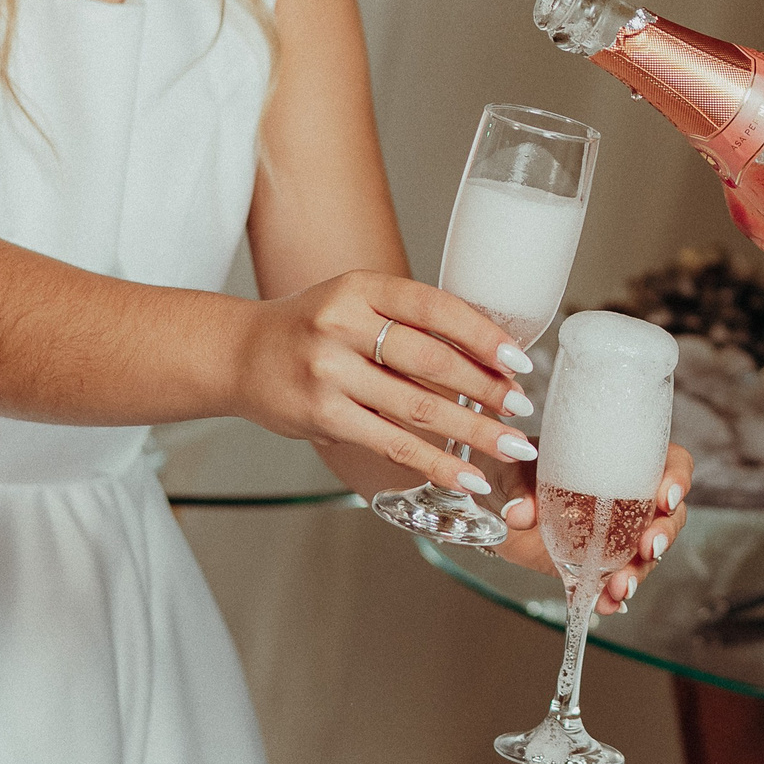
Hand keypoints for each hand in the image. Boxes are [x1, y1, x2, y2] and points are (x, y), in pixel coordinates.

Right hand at [233, 268, 536, 498]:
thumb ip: (408, 323)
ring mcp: (329, 373)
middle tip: (523, 408)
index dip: (482, 334)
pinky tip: (467, 476)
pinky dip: (436, 463)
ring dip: (472, 430)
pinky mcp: (323, 416)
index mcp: (361, 287)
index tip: (519, 360)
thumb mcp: (356, 302)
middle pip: (430, 360)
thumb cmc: (312, 328)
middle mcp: (342, 325)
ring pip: (417, 407)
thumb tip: (488, 358)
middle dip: (486, 388)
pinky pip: (391, 444)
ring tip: (510, 444)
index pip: (435, 307)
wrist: (240, 354)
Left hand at [492, 444, 694, 614]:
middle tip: (650, 547)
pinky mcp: (600, 563)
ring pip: (647, 553)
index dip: (678, 478)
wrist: (499, 505)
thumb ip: (522, 488)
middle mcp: (630, 497)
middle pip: (668, 514)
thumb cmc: (520, 471)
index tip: (667, 496)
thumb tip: (519, 512)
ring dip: (640, 571)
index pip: (669, 462)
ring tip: (621, 587)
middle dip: (665, 533)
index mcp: (622, 460)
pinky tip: (605, 604)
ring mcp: (619, 534)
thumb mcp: (520, 471)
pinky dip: (612, 596)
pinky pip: (617, 580)